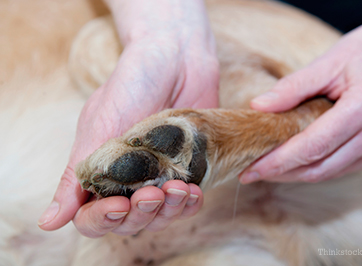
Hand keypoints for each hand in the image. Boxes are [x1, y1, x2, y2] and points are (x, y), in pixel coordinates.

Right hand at [38, 0, 218, 236]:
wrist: (175, 57)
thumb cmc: (131, 85)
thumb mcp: (98, 127)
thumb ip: (76, 174)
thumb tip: (49, 222)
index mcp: (100, 172)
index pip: (93, 217)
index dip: (103, 219)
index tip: (118, 205)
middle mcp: (129, 180)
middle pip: (130, 223)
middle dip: (141, 215)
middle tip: (152, 193)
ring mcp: (159, 176)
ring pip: (160, 218)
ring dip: (168, 212)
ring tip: (177, 189)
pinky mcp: (188, 169)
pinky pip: (188, 203)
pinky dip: (190, 204)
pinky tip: (194, 193)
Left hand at [240, 12, 361, 182]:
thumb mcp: (331, 60)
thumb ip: (294, 86)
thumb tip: (258, 107)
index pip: (312, 147)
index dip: (277, 162)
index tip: (250, 169)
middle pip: (319, 168)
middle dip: (281, 174)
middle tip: (250, 172)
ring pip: (331, 172)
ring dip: (297, 174)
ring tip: (268, 168)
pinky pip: (345, 167)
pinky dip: (317, 166)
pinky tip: (296, 161)